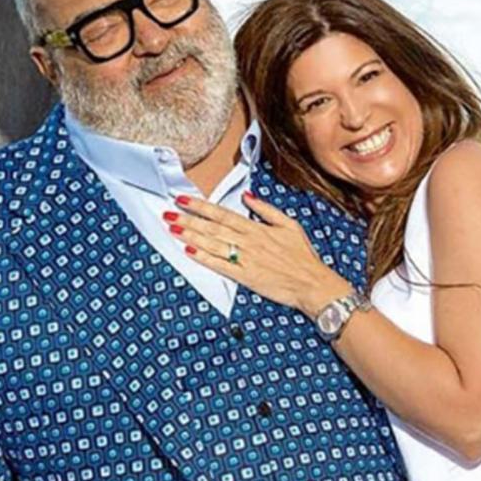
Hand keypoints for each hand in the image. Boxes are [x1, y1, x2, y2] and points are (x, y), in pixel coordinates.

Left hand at [165, 191, 352, 316]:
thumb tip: (247, 197)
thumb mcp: (290, 225)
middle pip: (213, 228)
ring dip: (191, 236)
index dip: (201, 206)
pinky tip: (190, 252)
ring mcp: (246, 260)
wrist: (312, 283)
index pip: (223, 214)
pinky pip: (221, 266)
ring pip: (213, 244)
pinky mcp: (245, 277)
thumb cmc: (303, 256)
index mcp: (258, 228)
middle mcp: (249, 242)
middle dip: (188, 219)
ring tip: (173, 229)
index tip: (183, 199)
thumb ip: (267, 210)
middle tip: (168, 213)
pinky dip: (204, 259)